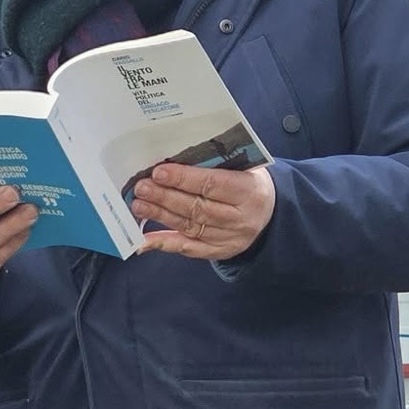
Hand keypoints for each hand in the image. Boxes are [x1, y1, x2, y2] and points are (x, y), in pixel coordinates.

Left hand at [131, 162, 276, 260]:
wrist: (269, 213)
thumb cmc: (249, 183)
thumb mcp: (244, 168)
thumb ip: (216, 164)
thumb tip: (175, 158)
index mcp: (249, 191)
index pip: (212, 184)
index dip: (184, 179)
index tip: (159, 172)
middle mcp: (240, 218)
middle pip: (197, 208)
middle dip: (166, 197)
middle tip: (142, 187)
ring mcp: (229, 238)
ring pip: (189, 226)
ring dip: (160, 215)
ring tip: (139, 205)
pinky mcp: (218, 251)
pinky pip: (187, 248)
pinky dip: (164, 242)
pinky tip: (144, 240)